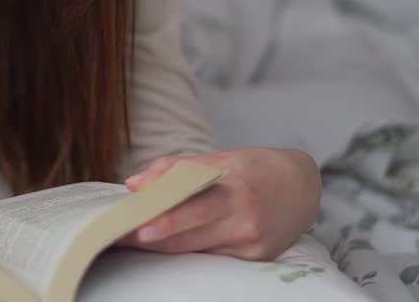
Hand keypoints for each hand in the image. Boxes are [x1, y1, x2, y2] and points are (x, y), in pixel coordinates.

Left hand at [117, 147, 319, 260]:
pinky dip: (186, 252)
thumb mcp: (220, 158)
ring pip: (194, 249)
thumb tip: (134, 184)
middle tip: (116, 237)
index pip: (188, 201)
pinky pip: (211, 258)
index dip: (158, 214)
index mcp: (235, 184)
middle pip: (186, 233)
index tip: (129, 220)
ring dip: (160, 247)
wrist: (302, 188)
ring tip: (130, 241)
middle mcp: (244, 216)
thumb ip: (175, 169)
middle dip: (148, 237)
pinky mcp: (255, 259)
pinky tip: (165, 248)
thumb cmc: (255, 168)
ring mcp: (251, 242)